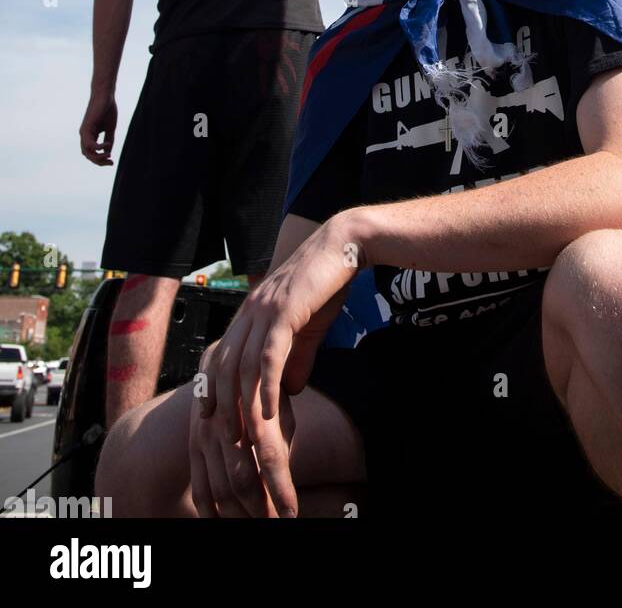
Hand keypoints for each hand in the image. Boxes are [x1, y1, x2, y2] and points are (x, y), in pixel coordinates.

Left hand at [80, 92, 116, 165]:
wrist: (105, 96)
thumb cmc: (107, 110)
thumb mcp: (110, 128)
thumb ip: (108, 140)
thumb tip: (108, 153)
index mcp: (89, 135)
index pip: (91, 153)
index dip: (100, 160)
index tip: (111, 161)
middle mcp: (84, 135)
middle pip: (88, 155)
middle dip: (99, 162)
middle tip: (111, 163)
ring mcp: (84, 132)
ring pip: (87, 152)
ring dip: (97, 158)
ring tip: (108, 156)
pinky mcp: (86, 128)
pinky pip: (90, 144)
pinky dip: (98, 148)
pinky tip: (107, 146)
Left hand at [198, 218, 363, 514]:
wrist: (345, 243)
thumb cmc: (326, 281)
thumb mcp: (307, 326)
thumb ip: (296, 357)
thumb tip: (290, 390)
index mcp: (249, 314)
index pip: (221, 359)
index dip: (214, 392)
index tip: (211, 425)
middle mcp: (248, 312)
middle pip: (225, 369)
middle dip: (223, 409)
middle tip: (226, 442)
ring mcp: (264, 310)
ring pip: (243, 367)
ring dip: (242, 406)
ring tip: (245, 439)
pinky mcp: (284, 310)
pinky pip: (269, 355)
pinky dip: (266, 386)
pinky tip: (271, 410)